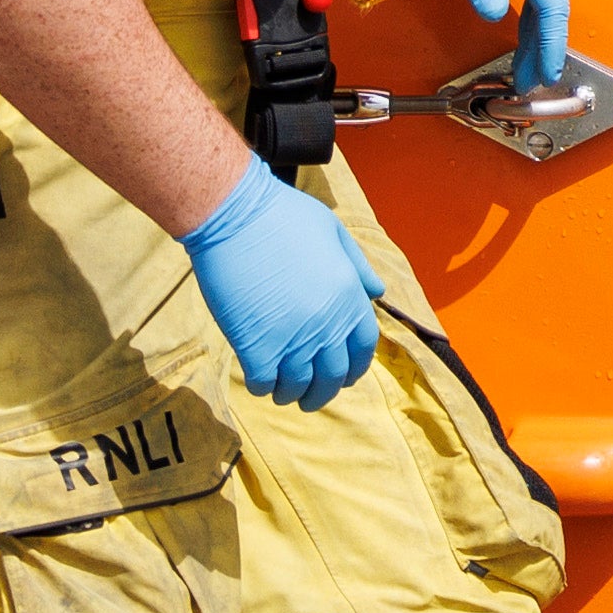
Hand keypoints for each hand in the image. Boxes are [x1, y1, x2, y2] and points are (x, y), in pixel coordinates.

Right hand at [180, 161, 380, 410]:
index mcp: (349, 297)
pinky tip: (260, 380)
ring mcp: (292, 338)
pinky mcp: (255, 345)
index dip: (354, 367)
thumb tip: (376, 292)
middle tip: (311, 396)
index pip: (363, 349)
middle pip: (332, 376)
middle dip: (323, 392)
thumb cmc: (283, 216)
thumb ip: (358, 266)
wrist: (236, 216)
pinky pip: (264, 382)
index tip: (344, 375)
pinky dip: (264, 387)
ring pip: (298, 386)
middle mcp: (327, 324)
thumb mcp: (335, 232)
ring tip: (284, 394)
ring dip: (292, 394)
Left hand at [405, 0, 574, 89]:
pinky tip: (523, 25)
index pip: (552, 6)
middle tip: (534, 80)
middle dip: (547, 44)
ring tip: (529, 62)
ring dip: (540, 30)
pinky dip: (533, 10)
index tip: (548, 73)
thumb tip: (494, 16)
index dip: (553, 43)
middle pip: (552, 5)